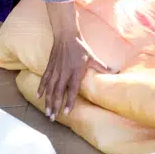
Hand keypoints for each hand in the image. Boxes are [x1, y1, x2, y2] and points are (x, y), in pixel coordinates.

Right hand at [38, 1, 115, 117]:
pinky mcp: (49, 67)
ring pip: (49, 88)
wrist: (66, 35)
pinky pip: (44, 80)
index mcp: (75, 71)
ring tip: (46, 112)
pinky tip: (38, 97)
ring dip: (47, 101)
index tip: (66, 112)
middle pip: (58, 92)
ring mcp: (55, 70)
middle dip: (54, 105)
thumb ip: (102, 66)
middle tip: (52, 118)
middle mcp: (63, 73)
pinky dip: (41, 88)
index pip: (72, 89)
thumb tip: (116, 71)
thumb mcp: (92, 57)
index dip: (69, 101)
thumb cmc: (80, 47)